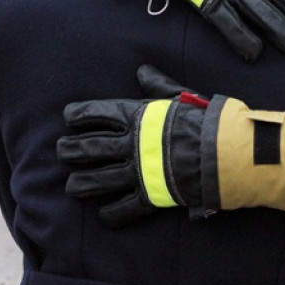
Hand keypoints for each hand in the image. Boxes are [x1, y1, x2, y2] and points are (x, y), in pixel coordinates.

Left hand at [56, 66, 208, 227]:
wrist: (221, 151)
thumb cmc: (202, 120)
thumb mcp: (178, 96)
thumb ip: (157, 85)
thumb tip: (143, 71)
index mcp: (135, 117)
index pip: (95, 113)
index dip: (78, 115)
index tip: (69, 117)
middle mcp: (130, 145)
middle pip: (87, 149)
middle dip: (69, 150)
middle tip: (62, 151)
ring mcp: (137, 172)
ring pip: (96, 181)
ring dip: (79, 184)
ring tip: (71, 186)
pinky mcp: (149, 196)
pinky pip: (122, 209)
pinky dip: (111, 214)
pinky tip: (104, 214)